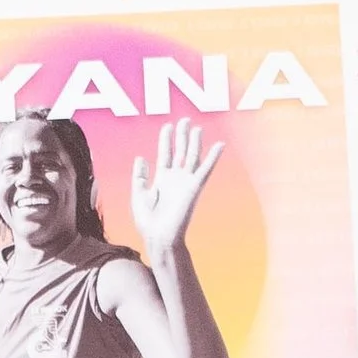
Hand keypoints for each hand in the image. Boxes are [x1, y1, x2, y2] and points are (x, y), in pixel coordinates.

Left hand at [130, 120, 223, 255]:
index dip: (166, 139)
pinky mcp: (195, 187)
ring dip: (195, 141)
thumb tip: (141, 157)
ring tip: (196, 127)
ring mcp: (186, 182)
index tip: (168, 126)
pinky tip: (219, 144)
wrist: (158, 237)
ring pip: (193, 156)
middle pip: (181, 151)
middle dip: (182, 135)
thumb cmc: (147, 221)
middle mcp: (175, 178)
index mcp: (162, 179)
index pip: (166, 153)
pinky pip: (206, 169)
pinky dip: (213, 156)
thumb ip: (139, 176)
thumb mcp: (138, 194)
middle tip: (184, 120)